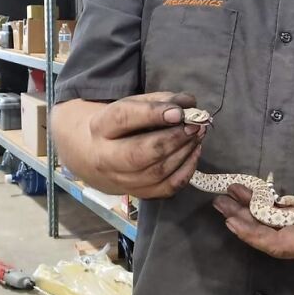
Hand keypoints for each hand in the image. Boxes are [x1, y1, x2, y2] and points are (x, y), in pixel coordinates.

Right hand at [87, 91, 207, 197]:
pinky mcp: (139, 194)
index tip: (179, 112)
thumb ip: (160, 100)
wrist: (94, 156)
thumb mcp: (133, 105)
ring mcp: (122, 180)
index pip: (123, 119)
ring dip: (184, 152)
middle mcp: (106, 158)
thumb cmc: (119, 126)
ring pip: (157, 172)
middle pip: (139, 154)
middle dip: (172, 139)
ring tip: (198, 135)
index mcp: (101, 127)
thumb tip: (189, 103)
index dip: (152, 114)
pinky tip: (194, 152)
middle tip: (195, 126)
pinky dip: (186, 170)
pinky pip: (167, 188)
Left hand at [212, 175, 293, 264]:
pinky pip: (283, 229)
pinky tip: (252, 198)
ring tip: (228, 196)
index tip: (232, 220)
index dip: (254, 235)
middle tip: (220, 201)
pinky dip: (265, 214)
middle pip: (270, 241)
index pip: (281, 245)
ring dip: (250, 217)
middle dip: (243, 223)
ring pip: (274, 235)